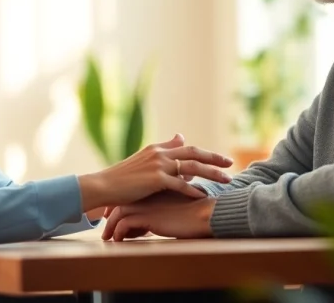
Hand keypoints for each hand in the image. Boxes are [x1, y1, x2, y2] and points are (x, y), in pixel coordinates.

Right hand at [77, 134, 232, 211]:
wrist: (103, 186)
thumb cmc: (121, 179)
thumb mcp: (142, 162)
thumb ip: (162, 152)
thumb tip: (180, 139)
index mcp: (156, 148)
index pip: (186, 147)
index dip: (204, 153)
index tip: (219, 158)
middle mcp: (159, 153)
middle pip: (194, 153)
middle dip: (214, 158)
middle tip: (230, 163)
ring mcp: (158, 165)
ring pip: (192, 167)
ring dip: (212, 173)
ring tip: (227, 180)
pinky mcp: (156, 179)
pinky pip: (180, 184)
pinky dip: (193, 189)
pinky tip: (204, 195)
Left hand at [102, 194, 216, 241]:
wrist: (205, 214)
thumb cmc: (196, 210)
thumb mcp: (179, 201)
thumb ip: (167, 202)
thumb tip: (161, 214)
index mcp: (153, 189)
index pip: (131, 194)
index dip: (120, 205)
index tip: (112, 214)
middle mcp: (147, 195)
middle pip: (121, 202)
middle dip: (110, 214)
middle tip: (106, 227)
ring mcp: (147, 205)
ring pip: (119, 213)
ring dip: (111, 227)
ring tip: (108, 237)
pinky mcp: (148, 217)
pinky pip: (125, 225)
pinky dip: (119, 233)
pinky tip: (118, 241)